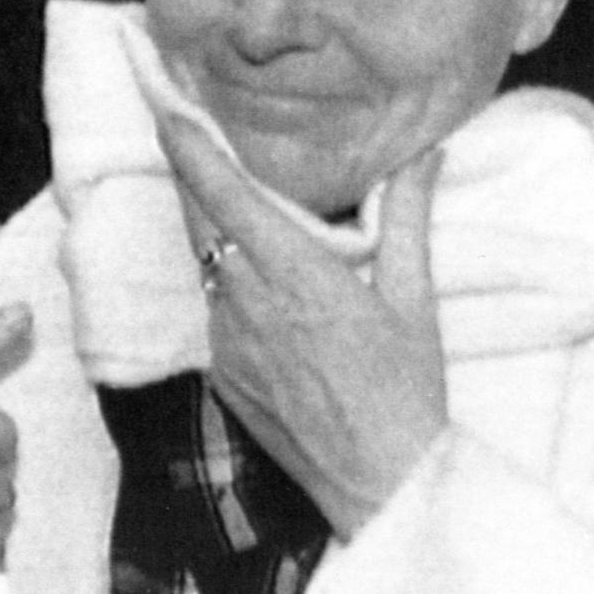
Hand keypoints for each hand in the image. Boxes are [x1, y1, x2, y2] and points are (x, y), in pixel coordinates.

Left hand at [153, 111, 447, 536]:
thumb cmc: (408, 394)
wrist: (382, 487)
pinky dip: (229, 283)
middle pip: (199, 218)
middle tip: (184, 126)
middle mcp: (247, 303)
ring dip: (211, 226)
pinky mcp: (222, 374)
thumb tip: (426, 152)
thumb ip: (407, 216)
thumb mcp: (413, 299)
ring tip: (226, 194)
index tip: (167, 106)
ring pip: (205, 263)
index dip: (190, 146)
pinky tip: (260, 284)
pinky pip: (216, 310)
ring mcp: (226, 342)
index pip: (224, 194)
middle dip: (191, 171)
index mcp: (295, 276)